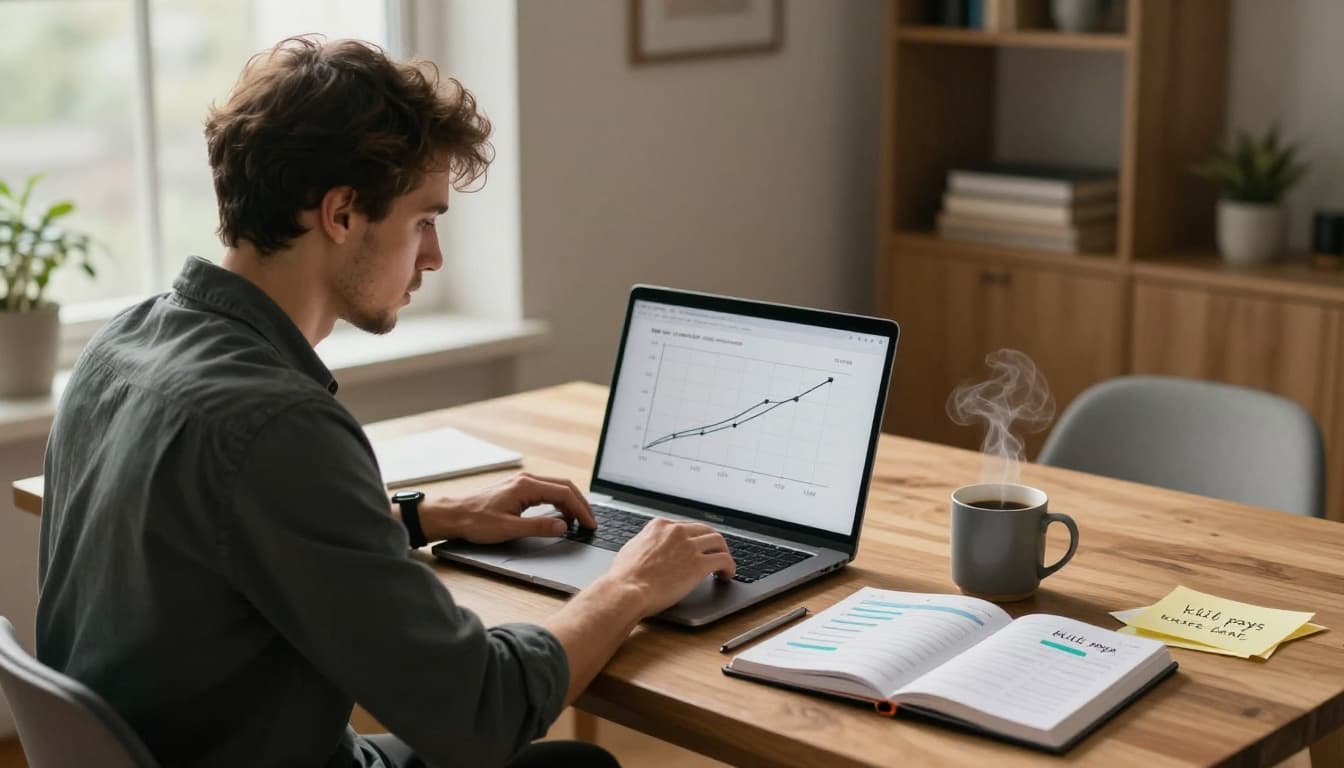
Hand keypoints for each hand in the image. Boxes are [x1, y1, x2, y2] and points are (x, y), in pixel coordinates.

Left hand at [421, 472, 596, 543]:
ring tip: (579, 522)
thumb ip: (539, 527)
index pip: (565, 494)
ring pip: (557, 488)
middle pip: (565, 487)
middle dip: (581, 505)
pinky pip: (547, 491)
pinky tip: (560, 516)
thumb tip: (564, 526)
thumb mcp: (509, 528)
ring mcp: (523, 483)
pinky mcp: (519, 489)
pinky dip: (559, 502)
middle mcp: (527, 480)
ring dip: (571, 503)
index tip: (591, 525)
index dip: (581, 510)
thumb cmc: (476, 521)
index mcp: (527, 486)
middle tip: (591, 523)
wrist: (454, 515)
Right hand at [606, 518, 736, 615]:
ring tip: (724, 566)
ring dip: (724, 553)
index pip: (686, 526)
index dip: (694, 538)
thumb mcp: (632, 548)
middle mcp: (676, 531)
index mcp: (660, 526)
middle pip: (705, 530)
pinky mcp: (699, 564)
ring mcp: (689, 546)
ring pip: (718, 542)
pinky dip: (730, 566)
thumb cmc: (624, 576)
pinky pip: (724, 560)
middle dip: (712, 543)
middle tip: (715, 554)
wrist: (627, 590)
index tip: (698, 547)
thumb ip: (646, 543)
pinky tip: (727, 575)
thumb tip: (650, 547)